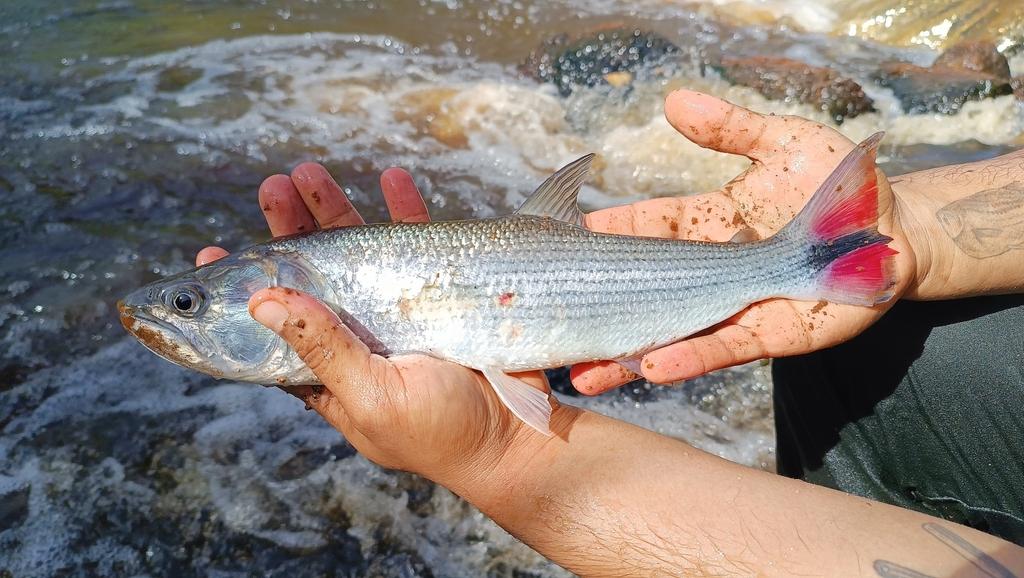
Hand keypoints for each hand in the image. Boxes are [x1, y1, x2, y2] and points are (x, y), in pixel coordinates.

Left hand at [197, 164, 560, 487]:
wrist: (516, 436)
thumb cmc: (440, 433)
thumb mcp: (371, 396)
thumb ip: (322, 349)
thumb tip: (262, 300)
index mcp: (324, 372)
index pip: (268, 327)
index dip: (238, 290)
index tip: (208, 249)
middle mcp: (353, 337)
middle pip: (309, 275)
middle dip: (288, 229)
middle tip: (272, 186)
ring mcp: (394, 312)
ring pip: (355, 251)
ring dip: (335, 209)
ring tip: (310, 172)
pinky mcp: (436, 293)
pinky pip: (415, 244)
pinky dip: (405, 211)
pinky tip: (394, 179)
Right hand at [571, 89, 918, 393]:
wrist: (895, 230)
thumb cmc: (837, 185)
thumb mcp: (781, 143)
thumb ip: (728, 127)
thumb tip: (674, 101)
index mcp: (704, 226)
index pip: (643, 229)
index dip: (606, 234)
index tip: (566, 237)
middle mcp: (710, 272)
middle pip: (644, 291)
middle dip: (599, 309)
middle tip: (553, 320)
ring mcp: (735, 306)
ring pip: (670, 333)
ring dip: (625, 354)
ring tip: (582, 370)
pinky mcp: (769, 334)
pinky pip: (722, 348)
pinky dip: (688, 358)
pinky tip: (651, 367)